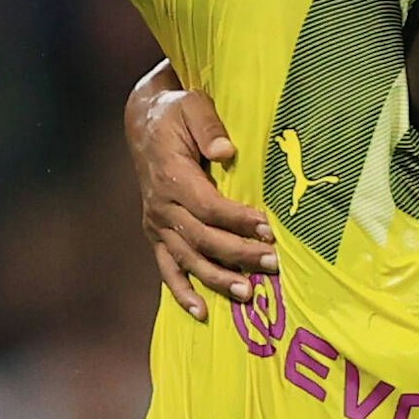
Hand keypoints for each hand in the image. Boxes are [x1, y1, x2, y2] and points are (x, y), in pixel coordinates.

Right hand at [125, 69, 275, 318]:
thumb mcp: (193, 106)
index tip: (268, 228)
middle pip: (203, 238)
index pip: (210, 207)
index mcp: (172, 177)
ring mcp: (157, 224)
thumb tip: (226, 152)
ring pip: (188, 259)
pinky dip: (181, 292)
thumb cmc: (177, 113)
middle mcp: (161, 206)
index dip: (239, 220)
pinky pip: (167, 268)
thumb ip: (209, 128)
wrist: (146, 123)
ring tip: (249, 294)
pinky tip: (201, 312)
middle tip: (273, 264)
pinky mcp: (157, 234)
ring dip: (218, 278)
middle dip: (239, 253)